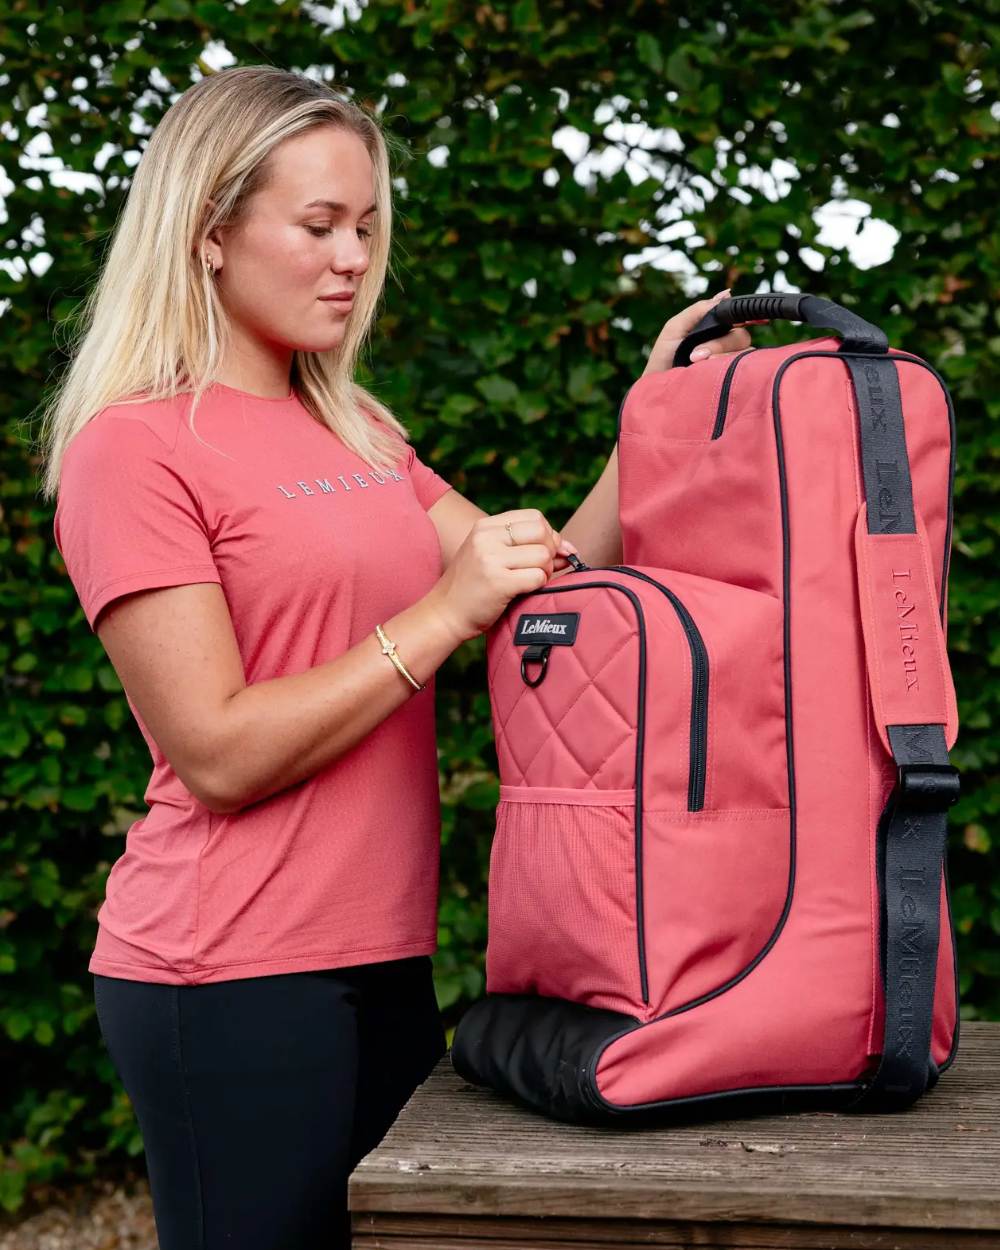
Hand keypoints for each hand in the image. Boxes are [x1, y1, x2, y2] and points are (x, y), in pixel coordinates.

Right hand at [427, 509, 579, 643]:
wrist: (444, 615)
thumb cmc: (474, 588)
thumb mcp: (492, 556)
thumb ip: (528, 547)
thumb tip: (570, 548)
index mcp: (485, 526)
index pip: (534, 517)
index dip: (548, 535)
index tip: (545, 553)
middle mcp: (486, 538)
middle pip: (542, 531)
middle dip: (550, 551)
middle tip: (540, 570)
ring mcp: (491, 559)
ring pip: (543, 555)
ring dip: (545, 571)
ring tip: (529, 582)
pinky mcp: (498, 583)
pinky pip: (538, 577)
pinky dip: (539, 586)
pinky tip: (524, 591)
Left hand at [641, 288, 752, 374]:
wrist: (657, 388)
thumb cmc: (663, 359)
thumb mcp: (675, 328)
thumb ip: (698, 310)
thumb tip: (726, 293)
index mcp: (716, 331)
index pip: (739, 320)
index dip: (748, 317)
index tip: (750, 319)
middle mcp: (727, 347)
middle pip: (741, 337)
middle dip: (719, 344)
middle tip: (695, 355)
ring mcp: (731, 366)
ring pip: (744, 353)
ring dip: (721, 356)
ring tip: (697, 365)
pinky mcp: (732, 384)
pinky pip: (742, 371)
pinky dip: (726, 368)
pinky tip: (710, 372)